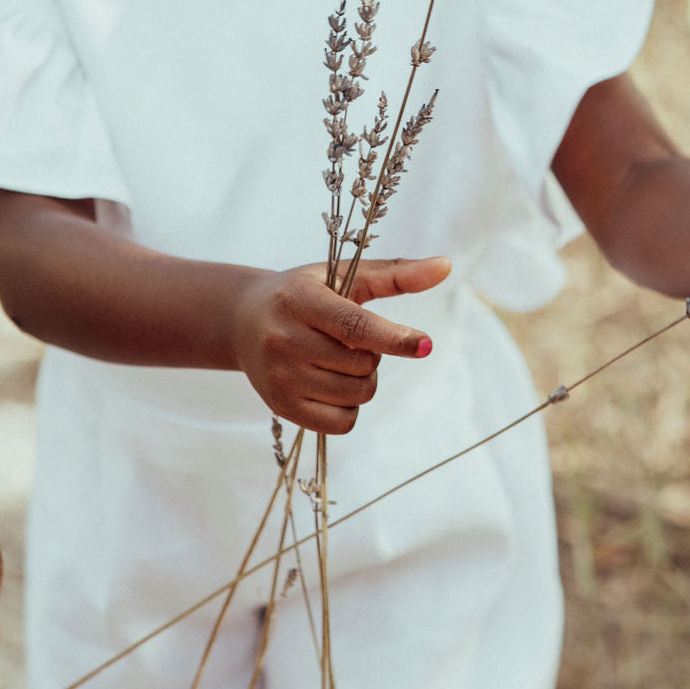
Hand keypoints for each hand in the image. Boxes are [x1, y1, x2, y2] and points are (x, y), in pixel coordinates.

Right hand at [231, 255, 451, 433]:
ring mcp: (280, 377)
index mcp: (301, 300)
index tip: (426, 345)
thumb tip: (446, 266)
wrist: (243, 319)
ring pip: (356, 395)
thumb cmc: (305, 292)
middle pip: (362, 365)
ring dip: (363, 380)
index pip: (354, 326)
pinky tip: (332, 384)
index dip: (394, 338)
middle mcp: (284, 339)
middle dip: (372, 355)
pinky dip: (350, 407)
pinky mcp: (281, 406)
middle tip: (348, 340)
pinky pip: (342, 422)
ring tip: (337, 359)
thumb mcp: (344, 275)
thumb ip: (396, 274)